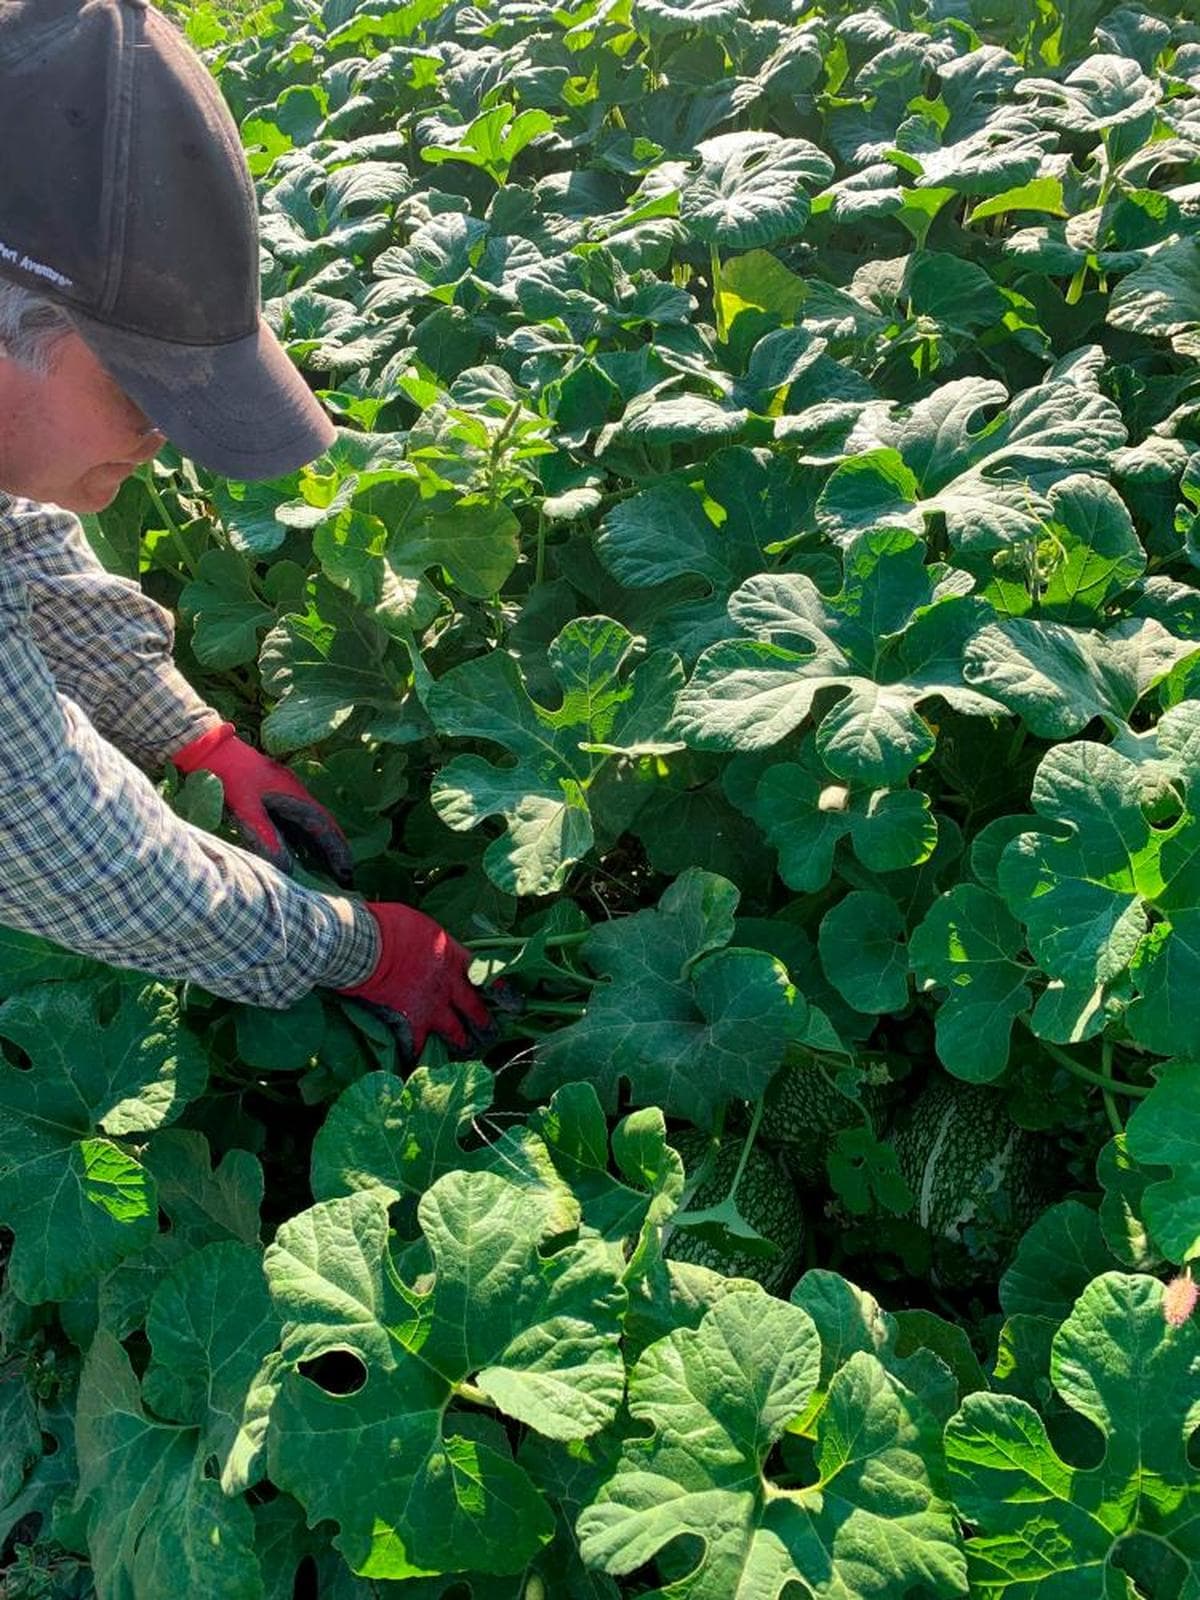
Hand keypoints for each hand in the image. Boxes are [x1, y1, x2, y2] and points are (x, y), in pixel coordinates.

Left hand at [171, 722, 353, 886]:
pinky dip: (302, 838)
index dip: (338, 851)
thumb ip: (266, 839)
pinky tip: (299, 852)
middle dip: (334, 851)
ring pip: (308, 823)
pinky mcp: (272, 794)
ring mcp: (284, 793)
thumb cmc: (229, 776)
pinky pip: (294, 821)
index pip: (325, 827)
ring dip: (319, 845)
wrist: (210, 748)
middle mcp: (296, 794)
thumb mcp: (247, 810)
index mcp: (296, 796)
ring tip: (327, 870)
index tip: (348, 874)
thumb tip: (287, 871)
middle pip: (322, 826)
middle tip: (344, 877)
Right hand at [335, 902, 492, 1058]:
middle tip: (491, 1035)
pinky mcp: (409, 1021)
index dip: (501, 992)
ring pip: (455, 1033)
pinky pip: (417, 1045)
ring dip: (462, 1043)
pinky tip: (419, 1063)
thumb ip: (434, 943)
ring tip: (466, 1051)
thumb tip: (431, 944)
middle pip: (475, 1010)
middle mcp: (448, 985)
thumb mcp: (424, 926)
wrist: (367, 946)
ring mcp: (431, 1006)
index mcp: (454, 958)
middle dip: (485, 1024)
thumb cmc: (391, 927)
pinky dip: (418, 1055)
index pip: (487, 977)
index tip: (512, 1003)